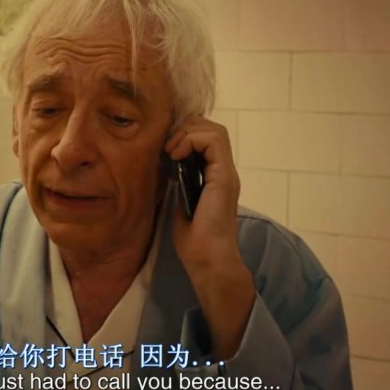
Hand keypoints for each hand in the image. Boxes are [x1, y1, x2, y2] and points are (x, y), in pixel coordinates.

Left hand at [164, 115, 254, 359]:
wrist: (208, 261)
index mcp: (214, 176)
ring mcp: (225, 173)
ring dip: (187, 133)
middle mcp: (223, 171)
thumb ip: (181, 184)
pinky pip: (213, 141)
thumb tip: (168, 170)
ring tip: (171, 151)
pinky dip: (191, 140)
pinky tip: (175, 155)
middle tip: (166, 147)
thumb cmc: (195, 241)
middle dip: (184, 128)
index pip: (205, 138)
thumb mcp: (181, 204)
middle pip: (211, 128)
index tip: (164, 150)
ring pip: (215, 130)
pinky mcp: (223, 177)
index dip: (184, 135)